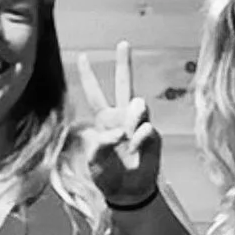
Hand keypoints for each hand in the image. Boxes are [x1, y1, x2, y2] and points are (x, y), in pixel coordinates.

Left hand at [75, 42, 160, 211]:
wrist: (128, 191)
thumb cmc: (107, 176)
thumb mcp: (94, 161)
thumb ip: (101, 144)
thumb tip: (121, 131)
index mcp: (104, 119)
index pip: (95, 93)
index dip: (88, 76)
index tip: (82, 56)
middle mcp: (122, 116)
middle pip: (124, 83)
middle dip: (124, 63)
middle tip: (122, 43)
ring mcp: (139, 124)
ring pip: (139, 104)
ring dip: (133, 115)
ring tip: (128, 132)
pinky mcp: (153, 137)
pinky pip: (147, 129)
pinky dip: (140, 138)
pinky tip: (136, 148)